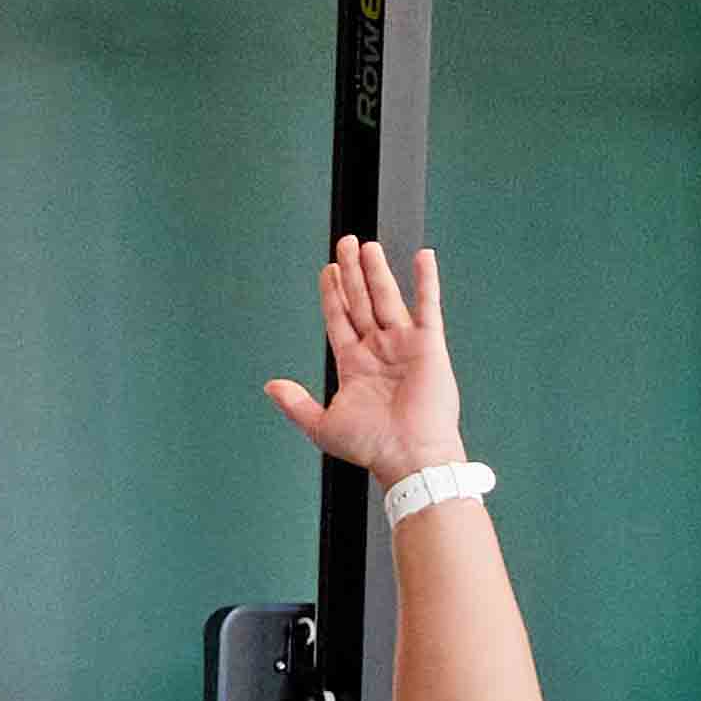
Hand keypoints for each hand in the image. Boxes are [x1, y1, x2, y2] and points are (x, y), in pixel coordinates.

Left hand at [258, 232, 467, 484]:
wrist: (409, 457)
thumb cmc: (372, 447)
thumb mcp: (322, 426)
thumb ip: (296, 404)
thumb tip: (271, 385)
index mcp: (355, 364)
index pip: (340, 318)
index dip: (333, 293)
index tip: (328, 269)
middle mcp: (379, 350)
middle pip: (361, 300)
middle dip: (352, 271)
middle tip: (346, 242)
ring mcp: (404, 345)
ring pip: (387, 298)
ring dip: (377, 271)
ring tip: (368, 245)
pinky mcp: (429, 346)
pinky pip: (428, 307)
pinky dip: (427, 281)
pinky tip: (423, 257)